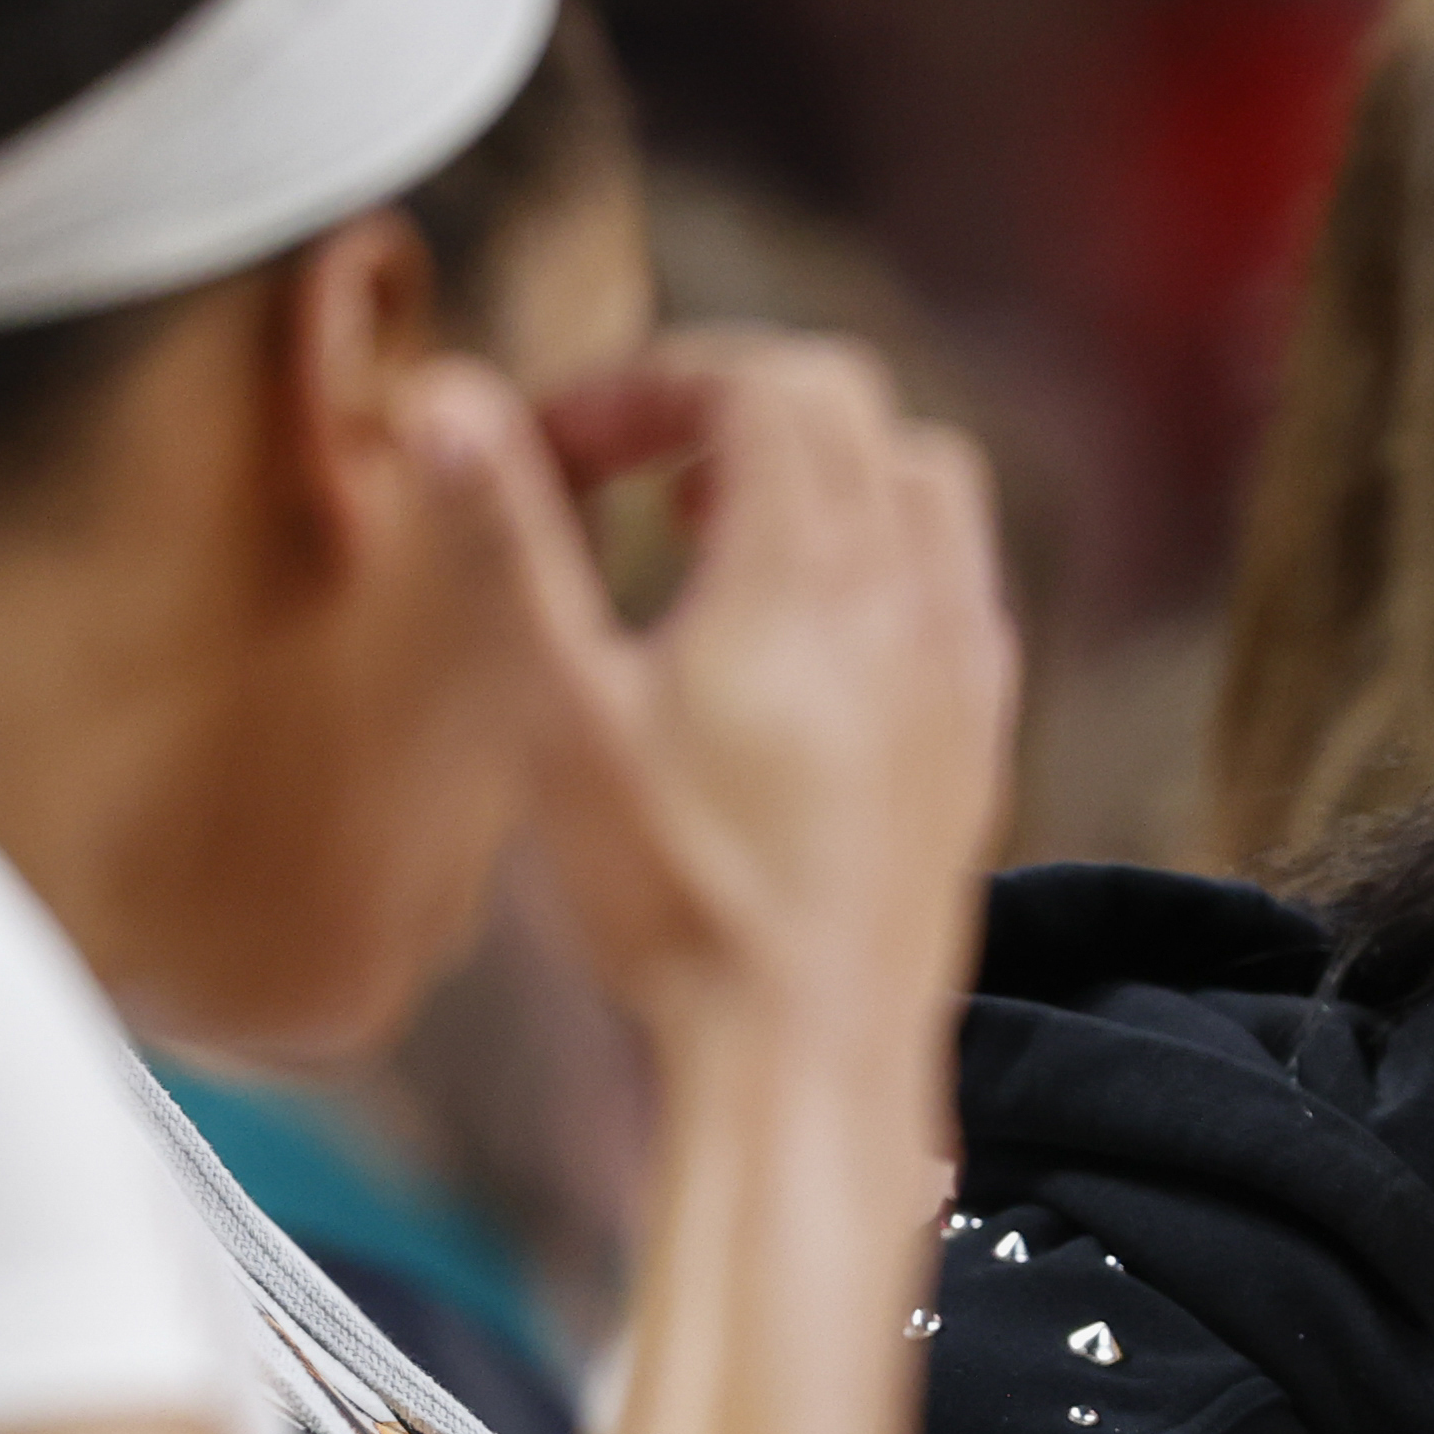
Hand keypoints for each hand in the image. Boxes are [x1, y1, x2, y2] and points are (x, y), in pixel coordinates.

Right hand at [411, 331, 1016, 1039]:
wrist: (807, 1054)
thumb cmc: (677, 902)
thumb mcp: (561, 713)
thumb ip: (509, 545)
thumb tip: (452, 401)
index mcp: (808, 576)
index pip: (760, 379)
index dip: (649, 380)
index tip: (563, 448)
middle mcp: (912, 602)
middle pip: (848, 407)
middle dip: (726, 401)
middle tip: (628, 473)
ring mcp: (962, 667)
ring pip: (925, 479)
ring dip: (820, 465)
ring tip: (712, 532)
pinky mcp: (981, 734)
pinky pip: (962, 577)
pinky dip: (887, 548)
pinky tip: (807, 626)